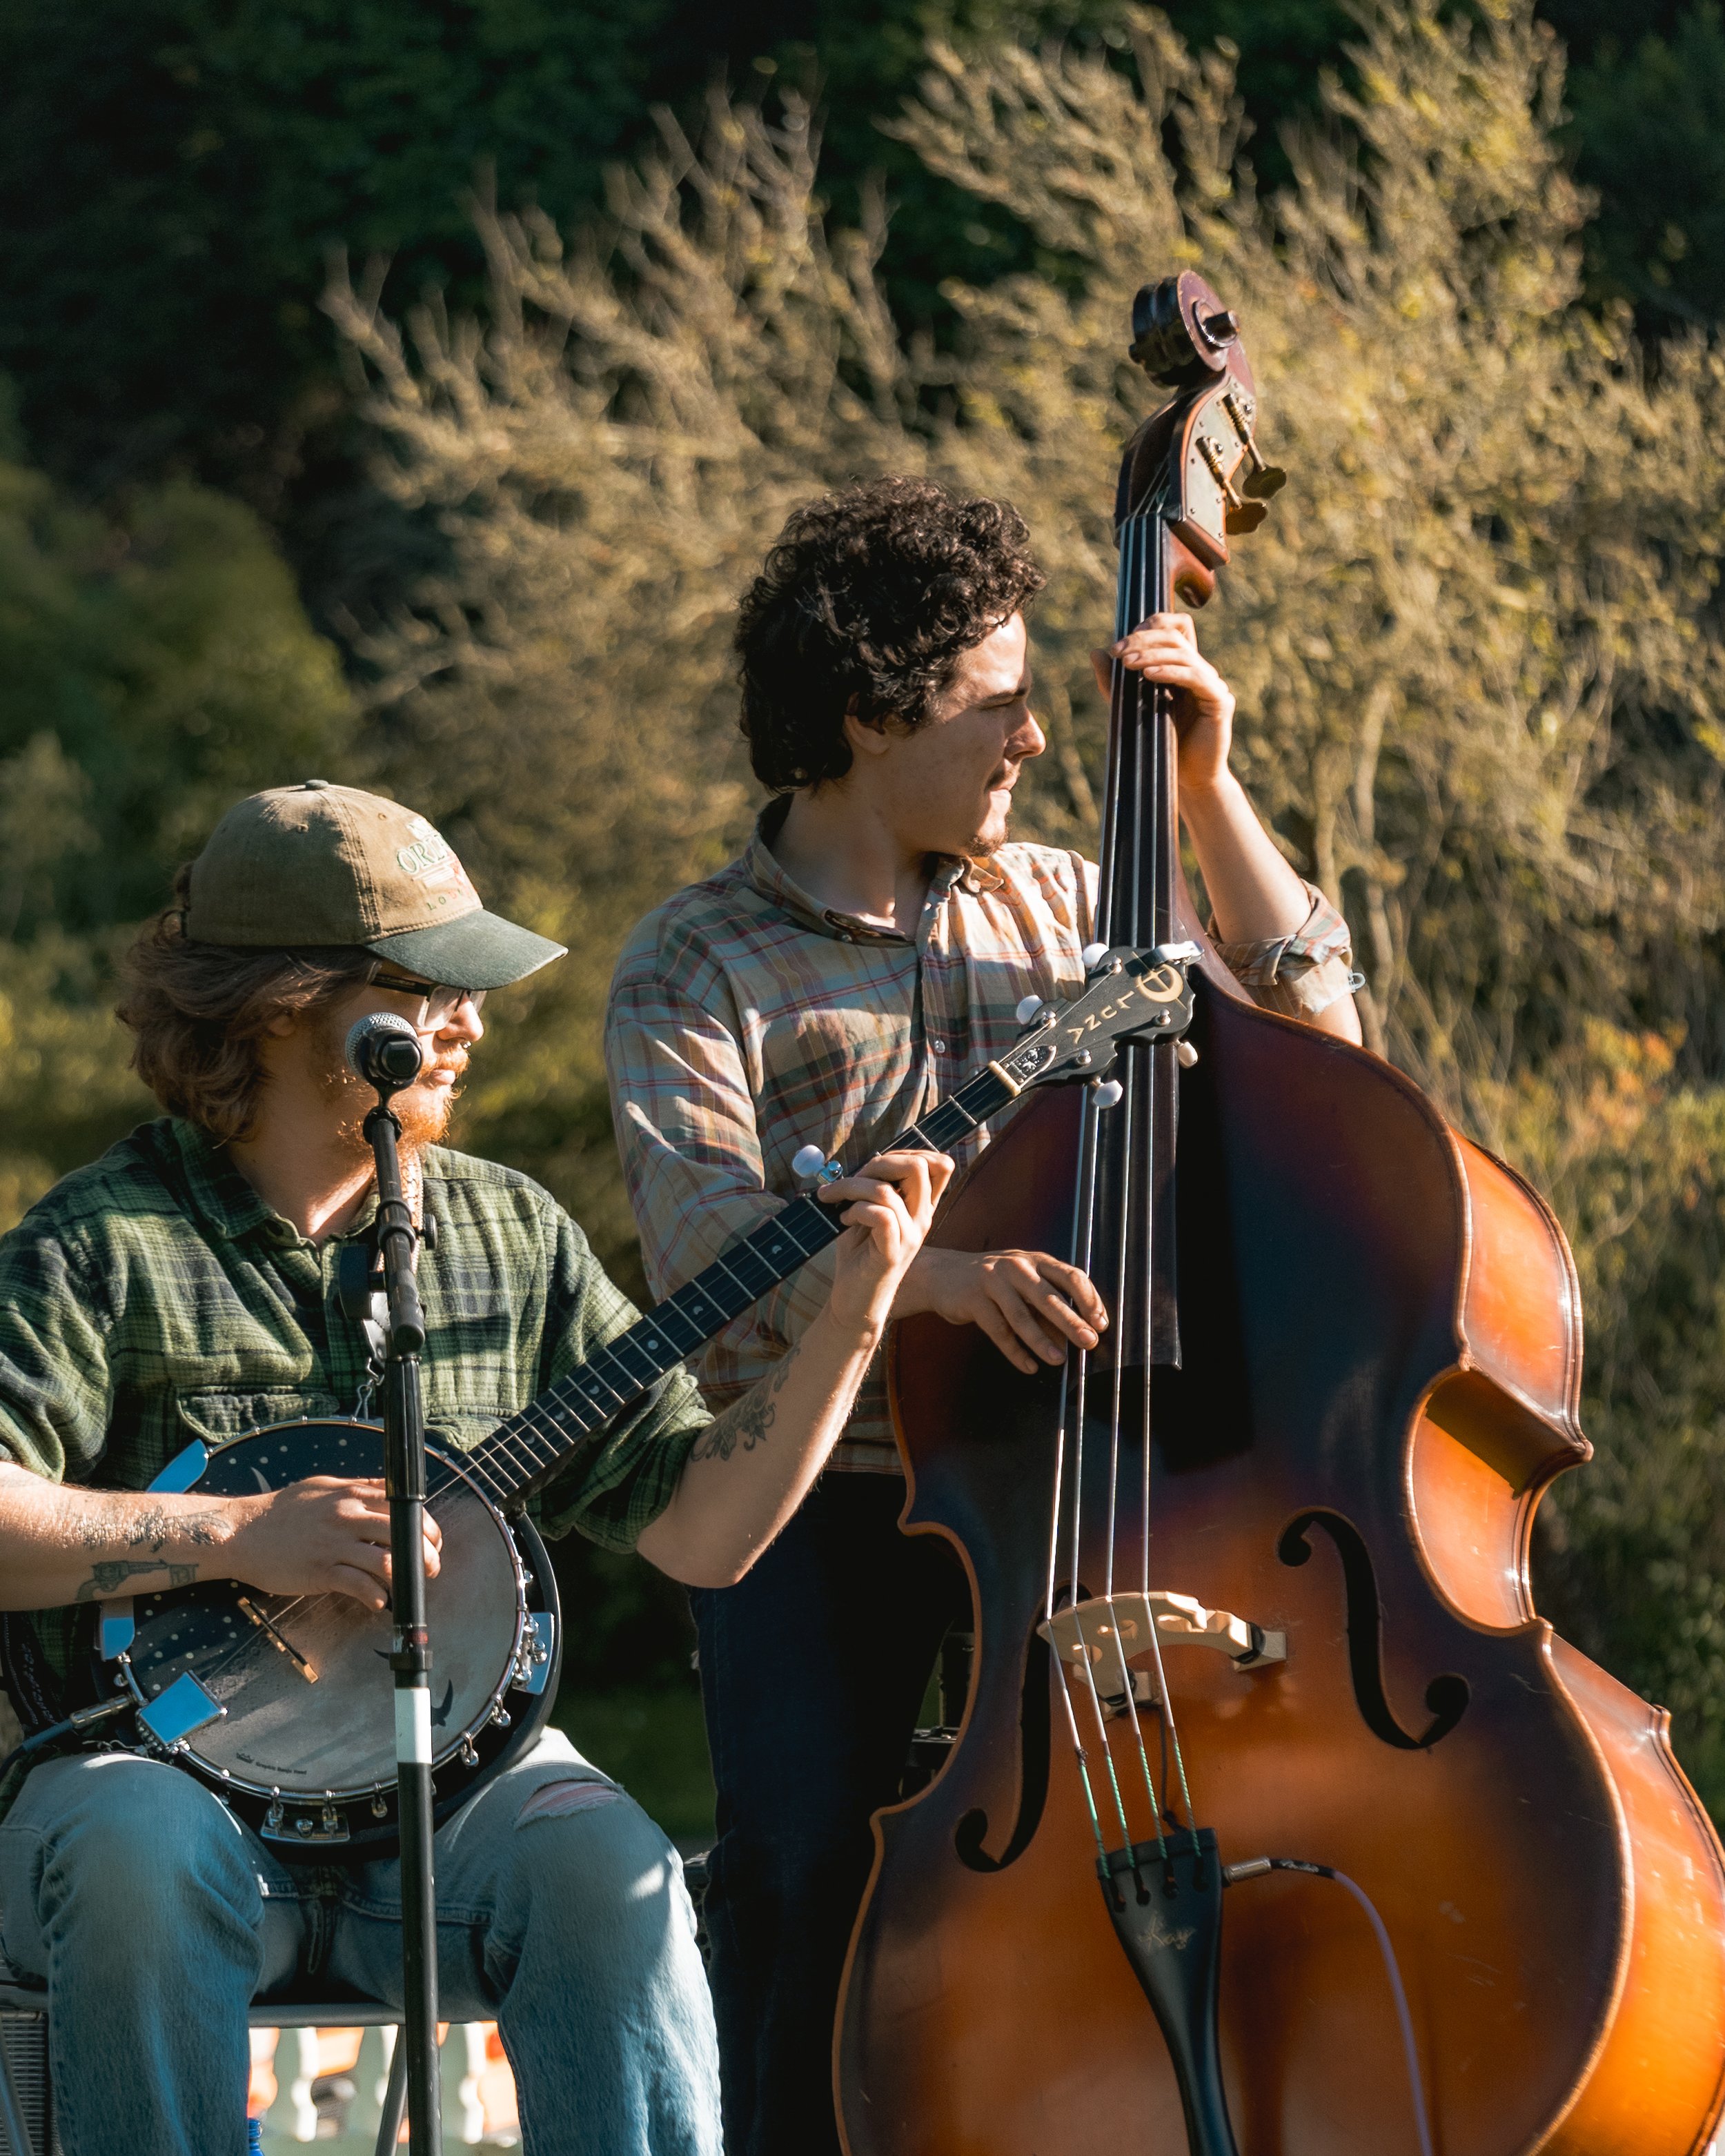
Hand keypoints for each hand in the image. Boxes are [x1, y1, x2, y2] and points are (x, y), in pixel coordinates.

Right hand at [226, 1477, 441, 1611]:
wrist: (241, 1531)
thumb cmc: (281, 1510)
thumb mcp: (323, 1487)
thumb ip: (357, 1487)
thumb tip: (387, 1489)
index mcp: (352, 1494)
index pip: (405, 1507)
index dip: (426, 1527)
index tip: (432, 1542)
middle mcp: (348, 1516)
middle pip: (405, 1533)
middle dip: (426, 1554)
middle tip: (430, 1568)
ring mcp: (335, 1544)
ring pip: (387, 1560)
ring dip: (407, 1578)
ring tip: (409, 1587)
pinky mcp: (321, 1571)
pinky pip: (359, 1585)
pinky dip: (376, 1596)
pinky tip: (378, 1601)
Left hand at [819, 1150, 953, 1339]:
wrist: (854, 1302)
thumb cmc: (858, 1255)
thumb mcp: (867, 1213)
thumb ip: (875, 1187)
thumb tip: (871, 1159)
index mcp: (920, 1207)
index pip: (939, 1164)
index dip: (909, 1151)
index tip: (875, 1164)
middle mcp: (922, 1218)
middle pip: (920, 1166)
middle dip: (879, 1162)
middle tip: (852, 1179)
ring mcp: (910, 1236)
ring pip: (886, 1190)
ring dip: (851, 1188)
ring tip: (834, 1201)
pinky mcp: (893, 1253)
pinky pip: (879, 1215)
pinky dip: (856, 1211)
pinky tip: (844, 1220)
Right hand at [897, 1245, 1106, 1373]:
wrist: (944, 1274)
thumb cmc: (995, 1281)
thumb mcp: (1024, 1285)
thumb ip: (1048, 1307)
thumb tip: (1074, 1337)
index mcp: (1036, 1261)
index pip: (1071, 1276)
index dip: (1089, 1299)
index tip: (1101, 1323)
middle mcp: (1017, 1266)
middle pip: (1048, 1296)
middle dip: (1071, 1321)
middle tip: (1088, 1342)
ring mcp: (993, 1281)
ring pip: (1021, 1315)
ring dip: (1041, 1341)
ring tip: (1058, 1360)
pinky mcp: (973, 1299)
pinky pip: (998, 1330)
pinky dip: (1015, 1351)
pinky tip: (1029, 1366)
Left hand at [1091, 612, 1235, 798]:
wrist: (1186, 779)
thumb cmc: (1157, 745)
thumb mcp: (1129, 708)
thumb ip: (1114, 682)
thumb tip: (1096, 651)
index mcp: (1182, 668)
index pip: (1173, 628)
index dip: (1148, 627)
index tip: (1117, 647)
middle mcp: (1200, 671)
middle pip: (1175, 636)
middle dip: (1143, 639)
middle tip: (1117, 652)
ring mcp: (1213, 684)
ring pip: (1183, 654)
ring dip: (1152, 653)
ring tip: (1128, 663)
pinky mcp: (1220, 702)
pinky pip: (1195, 677)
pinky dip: (1170, 672)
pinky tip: (1148, 675)